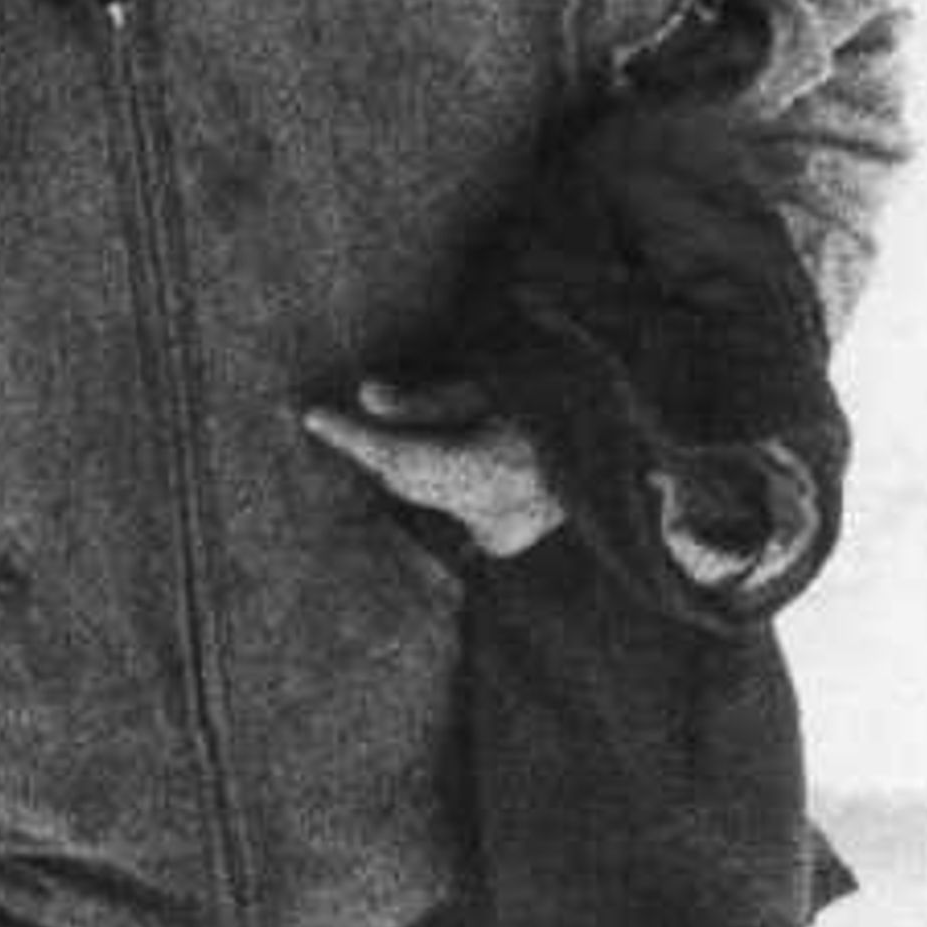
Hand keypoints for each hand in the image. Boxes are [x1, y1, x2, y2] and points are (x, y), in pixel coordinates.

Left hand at [299, 372, 564, 558]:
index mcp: (500, 463)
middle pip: (406, 478)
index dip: (355, 437)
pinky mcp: (502, 541)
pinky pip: (446, 506)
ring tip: (424, 426)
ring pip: (422, 493)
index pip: (405, 456)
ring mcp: (503, 532)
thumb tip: (364, 395)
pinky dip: (436, 480)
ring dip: (408, 461)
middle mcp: (500, 509)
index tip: (313, 415)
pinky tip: (456, 455)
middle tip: (342, 417)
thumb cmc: (558, 397)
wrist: (613, 447)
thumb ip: (428, 400)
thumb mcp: (496, 385)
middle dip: (376, 445)